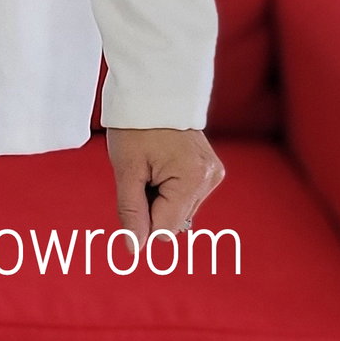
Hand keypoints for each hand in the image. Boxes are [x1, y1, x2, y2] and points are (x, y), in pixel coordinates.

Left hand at [105, 127, 224, 248]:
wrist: (154, 92)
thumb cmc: (136, 127)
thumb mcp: (126, 170)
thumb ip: (131, 212)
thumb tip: (135, 249)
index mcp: (192, 180)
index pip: (164, 229)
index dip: (141, 220)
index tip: (133, 191)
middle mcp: (209, 180)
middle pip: (172, 222)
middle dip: (151, 207)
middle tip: (141, 174)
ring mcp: (213, 175)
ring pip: (178, 211)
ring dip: (159, 199)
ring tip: (151, 167)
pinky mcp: (210, 172)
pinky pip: (185, 197)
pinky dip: (169, 190)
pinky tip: (162, 166)